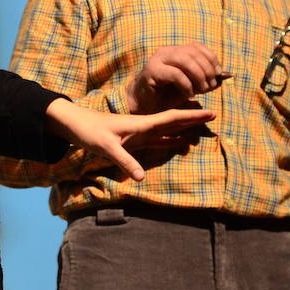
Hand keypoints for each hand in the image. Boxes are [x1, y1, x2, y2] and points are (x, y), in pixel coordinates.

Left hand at [44, 99, 214, 180]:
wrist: (75, 125)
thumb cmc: (90, 131)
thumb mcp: (106, 146)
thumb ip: (124, 160)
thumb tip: (140, 178)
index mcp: (141, 124)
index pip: (171, 117)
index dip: (191, 115)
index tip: (210, 111)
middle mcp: (144, 126)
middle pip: (174, 121)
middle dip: (193, 118)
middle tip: (214, 116)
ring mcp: (140, 133)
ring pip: (168, 129)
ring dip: (184, 128)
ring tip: (202, 128)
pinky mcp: (134, 141)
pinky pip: (158, 139)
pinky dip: (171, 139)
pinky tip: (180, 141)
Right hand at [125, 43, 224, 113]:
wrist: (144, 106)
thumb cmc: (166, 95)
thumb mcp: (190, 86)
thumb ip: (204, 80)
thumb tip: (222, 78)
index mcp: (176, 51)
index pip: (197, 46)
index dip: (211, 58)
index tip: (218, 74)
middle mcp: (166, 52)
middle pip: (192, 52)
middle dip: (206, 69)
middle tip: (210, 86)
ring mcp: (158, 60)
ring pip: (184, 60)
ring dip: (198, 76)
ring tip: (202, 90)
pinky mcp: (152, 71)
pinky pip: (175, 74)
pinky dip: (186, 85)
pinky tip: (189, 95)